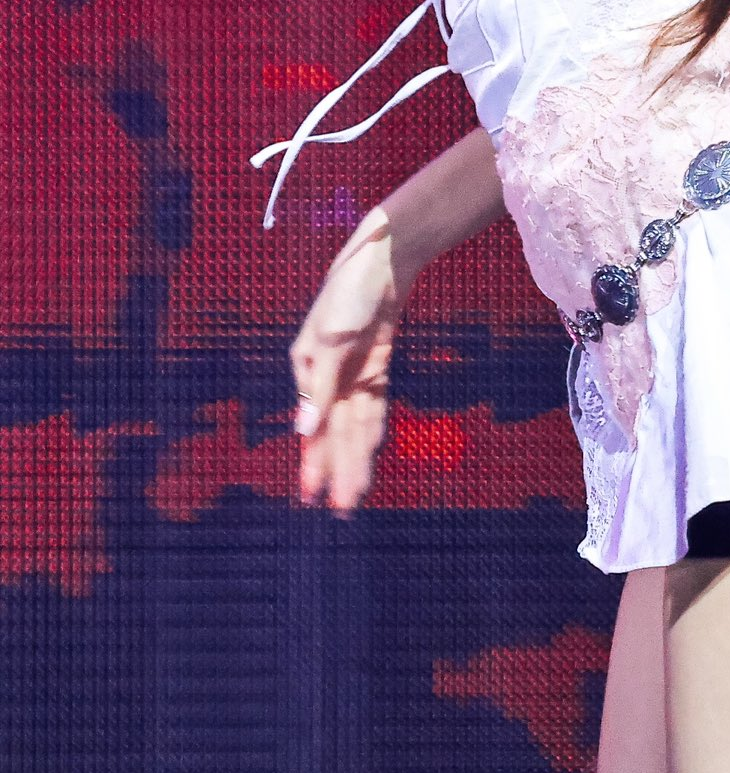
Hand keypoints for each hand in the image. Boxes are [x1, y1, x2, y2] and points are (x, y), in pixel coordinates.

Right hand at [288, 208, 402, 514]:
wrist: (382, 261)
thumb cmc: (347, 293)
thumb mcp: (330, 340)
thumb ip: (320, 388)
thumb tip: (303, 429)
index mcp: (307, 370)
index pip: (313, 427)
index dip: (314, 462)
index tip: (311, 498)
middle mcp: (327, 377)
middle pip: (336, 432)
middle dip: (339, 470)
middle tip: (342, 511)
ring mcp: (352, 372)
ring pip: (355, 424)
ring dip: (357, 457)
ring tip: (356, 494)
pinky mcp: (375, 365)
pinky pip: (373, 404)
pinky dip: (373, 428)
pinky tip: (372, 453)